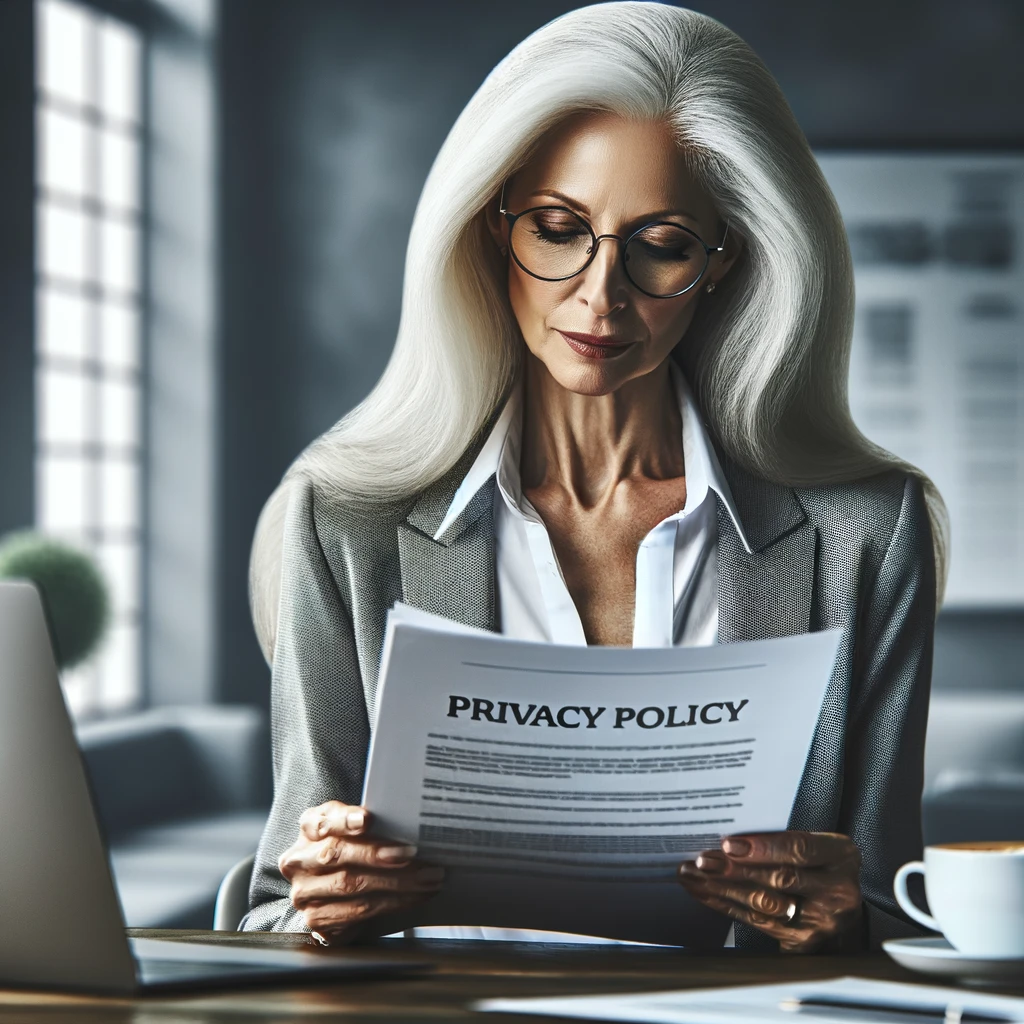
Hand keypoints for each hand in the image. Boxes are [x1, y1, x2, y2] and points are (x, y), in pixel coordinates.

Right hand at [278, 801, 443, 943]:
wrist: (337, 892)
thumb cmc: (354, 850)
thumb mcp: (356, 830)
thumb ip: (371, 825)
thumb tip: (411, 821)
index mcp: (309, 827)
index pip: (322, 821)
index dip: (344, 821)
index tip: (367, 819)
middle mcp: (299, 861)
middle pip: (337, 855)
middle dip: (378, 855)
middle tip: (413, 853)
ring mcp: (304, 893)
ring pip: (350, 886)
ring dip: (395, 883)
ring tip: (426, 878)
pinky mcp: (317, 920)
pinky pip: (356, 913)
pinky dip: (391, 904)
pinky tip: (413, 897)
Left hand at [677, 831, 863, 952]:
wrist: (840, 905)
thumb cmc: (819, 865)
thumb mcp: (816, 845)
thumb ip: (784, 839)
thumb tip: (731, 835)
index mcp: (840, 856)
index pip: (799, 850)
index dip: (762, 847)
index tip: (728, 844)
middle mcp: (837, 892)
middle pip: (778, 879)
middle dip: (734, 870)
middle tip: (702, 861)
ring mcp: (822, 922)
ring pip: (764, 904)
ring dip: (722, 889)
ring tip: (694, 876)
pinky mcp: (804, 943)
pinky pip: (758, 924)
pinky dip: (728, 907)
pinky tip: (707, 895)